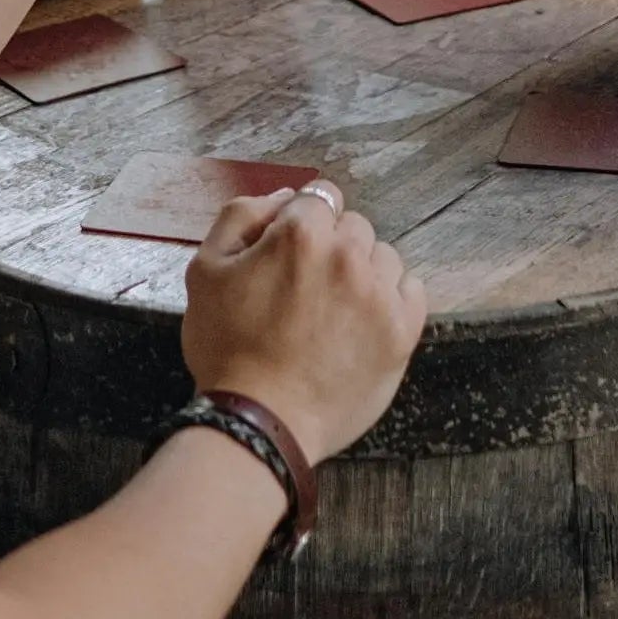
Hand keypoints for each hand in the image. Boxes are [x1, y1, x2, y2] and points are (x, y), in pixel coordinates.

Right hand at [181, 189, 425, 461]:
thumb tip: (286, 196)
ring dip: (363, 272)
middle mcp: (347, 254)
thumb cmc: (227, 348)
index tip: (290, 255)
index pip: (319, 198)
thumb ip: (242, 216)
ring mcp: (379, 293)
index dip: (301, 224)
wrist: (260, 422)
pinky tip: (364, 320)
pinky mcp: (401, 331)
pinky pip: (412, 291)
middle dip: (331, 247)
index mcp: (301, 233)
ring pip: (382, 256)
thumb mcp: (205, 269)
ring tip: (333, 310)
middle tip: (305, 289)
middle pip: (353, 226)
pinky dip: (392, 298)